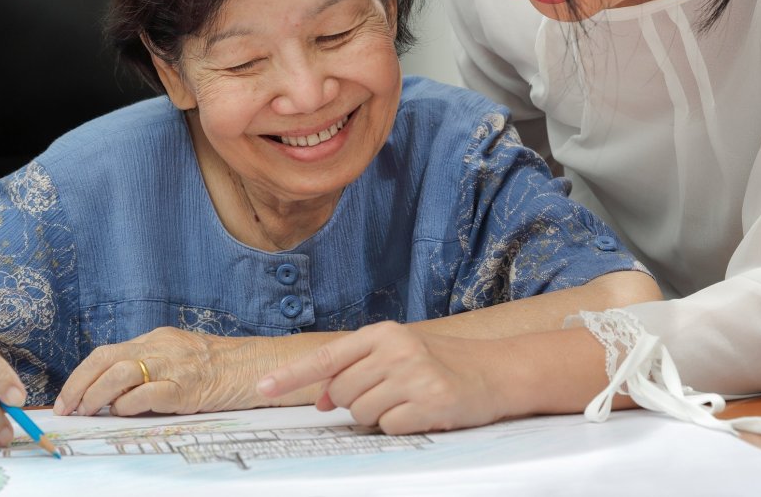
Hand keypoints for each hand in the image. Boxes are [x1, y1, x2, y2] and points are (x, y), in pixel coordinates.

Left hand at [55, 327, 275, 416]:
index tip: (67, 397)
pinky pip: (148, 393)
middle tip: (67, 408)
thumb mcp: (178, 357)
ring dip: (96, 395)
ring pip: (121, 373)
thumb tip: (113, 393)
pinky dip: (128, 404)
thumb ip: (149, 368)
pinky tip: (122, 413)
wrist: (254, 366)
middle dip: (79, 384)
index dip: (81, 375)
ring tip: (87, 412)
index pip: (107, 352)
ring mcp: (173, 366)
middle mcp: (160, 348)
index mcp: (155, 339)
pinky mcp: (186, 387)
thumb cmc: (217, 367)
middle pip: (106, 359)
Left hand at [256, 321, 514, 433]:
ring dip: (378, 416)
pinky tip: (421, 412)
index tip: (263, 388)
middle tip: (387, 395)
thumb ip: (357, 370)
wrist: (497, 371)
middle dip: (355, 402)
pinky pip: (390, 427)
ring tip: (407, 401)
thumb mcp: (397, 355)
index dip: (292, 375)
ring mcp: (413, 375)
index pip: (326, 356)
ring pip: (362, 413)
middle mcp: (395, 349)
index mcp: (382, 333)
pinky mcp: (431, 401)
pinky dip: (399, 427)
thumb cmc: (442, 362)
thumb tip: (321, 399)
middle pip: (342, 393)